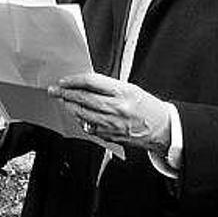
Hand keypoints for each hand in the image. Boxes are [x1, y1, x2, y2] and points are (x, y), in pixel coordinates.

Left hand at [47, 73, 171, 151]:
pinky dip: (80, 120)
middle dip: (65, 94)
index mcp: (123, 92)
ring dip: (69, 107)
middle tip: (54, 90)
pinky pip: (89, 127)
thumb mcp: (131, 89)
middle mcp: (117, 108)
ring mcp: (113, 124)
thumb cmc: (147, 106)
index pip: (92, 82)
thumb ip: (108, 87)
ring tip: (62, 101)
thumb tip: (84, 84)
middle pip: (83, 99)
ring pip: (83, 114)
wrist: (163, 128)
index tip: (64, 80)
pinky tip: (76, 115)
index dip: (74, 80)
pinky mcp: (111, 135)